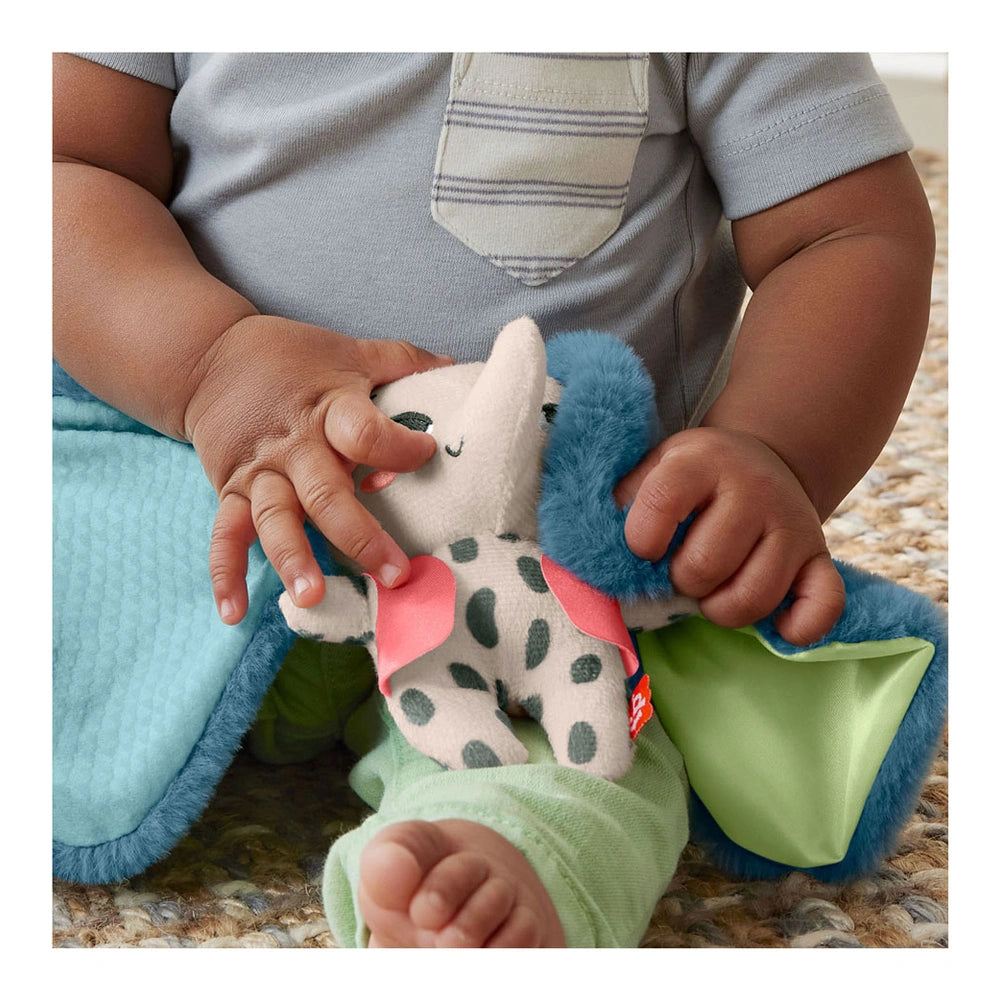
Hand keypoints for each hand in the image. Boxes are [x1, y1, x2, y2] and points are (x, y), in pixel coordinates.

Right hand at [182, 315, 451, 624]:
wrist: (207, 357)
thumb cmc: (290, 357)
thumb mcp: (346, 351)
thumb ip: (399, 361)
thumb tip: (454, 364)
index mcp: (328, 409)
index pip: (365, 433)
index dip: (398, 447)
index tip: (429, 454)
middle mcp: (293, 446)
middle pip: (325, 493)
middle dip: (359, 535)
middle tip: (393, 573)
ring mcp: (259, 472)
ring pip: (275, 520)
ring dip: (293, 558)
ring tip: (312, 596)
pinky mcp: (228, 490)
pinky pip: (225, 535)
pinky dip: (226, 574)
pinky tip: (234, 612)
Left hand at [615, 427, 844, 645]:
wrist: (760, 460)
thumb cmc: (691, 478)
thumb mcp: (652, 468)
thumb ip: (622, 501)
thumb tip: (596, 551)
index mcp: (702, 461)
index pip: (661, 505)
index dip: (641, 541)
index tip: (644, 547)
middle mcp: (753, 489)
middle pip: (703, 566)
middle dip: (681, 580)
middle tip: (682, 568)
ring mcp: (792, 524)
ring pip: (750, 598)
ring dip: (720, 609)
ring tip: (713, 589)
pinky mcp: (820, 556)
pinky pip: (822, 606)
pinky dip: (797, 627)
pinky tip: (774, 623)